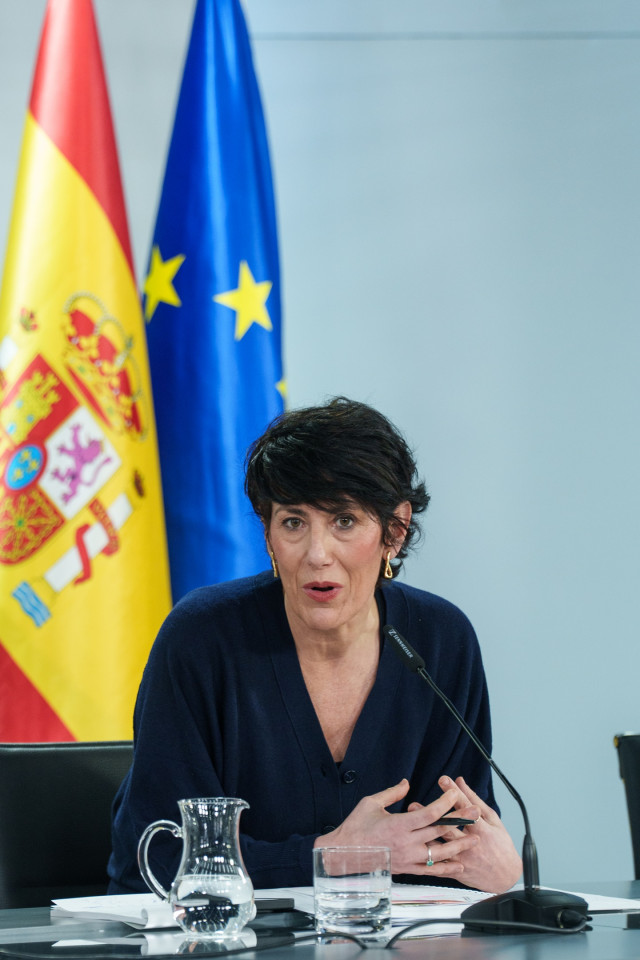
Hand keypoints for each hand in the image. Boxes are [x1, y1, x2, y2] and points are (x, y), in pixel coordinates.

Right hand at [315, 778, 479, 878]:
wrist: (344, 854)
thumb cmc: (355, 827)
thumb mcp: (371, 803)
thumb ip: (392, 793)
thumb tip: (406, 783)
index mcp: (399, 824)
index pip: (429, 813)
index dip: (445, 804)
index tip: (455, 794)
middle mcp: (407, 842)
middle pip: (439, 831)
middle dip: (459, 820)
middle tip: (475, 813)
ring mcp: (408, 858)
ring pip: (440, 853)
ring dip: (459, 845)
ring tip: (475, 839)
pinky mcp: (407, 869)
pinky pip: (430, 870)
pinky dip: (447, 869)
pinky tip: (459, 865)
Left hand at [408, 775, 521, 892]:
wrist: (506, 877)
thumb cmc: (501, 845)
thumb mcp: (493, 820)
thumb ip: (474, 799)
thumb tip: (459, 781)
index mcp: (482, 830)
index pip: (466, 807)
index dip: (454, 793)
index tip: (443, 780)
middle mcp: (471, 844)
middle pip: (448, 828)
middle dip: (431, 817)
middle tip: (414, 806)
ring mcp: (463, 859)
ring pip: (440, 847)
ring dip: (423, 835)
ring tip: (410, 825)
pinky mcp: (457, 871)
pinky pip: (439, 865)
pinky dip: (427, 857)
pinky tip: (414, 848)